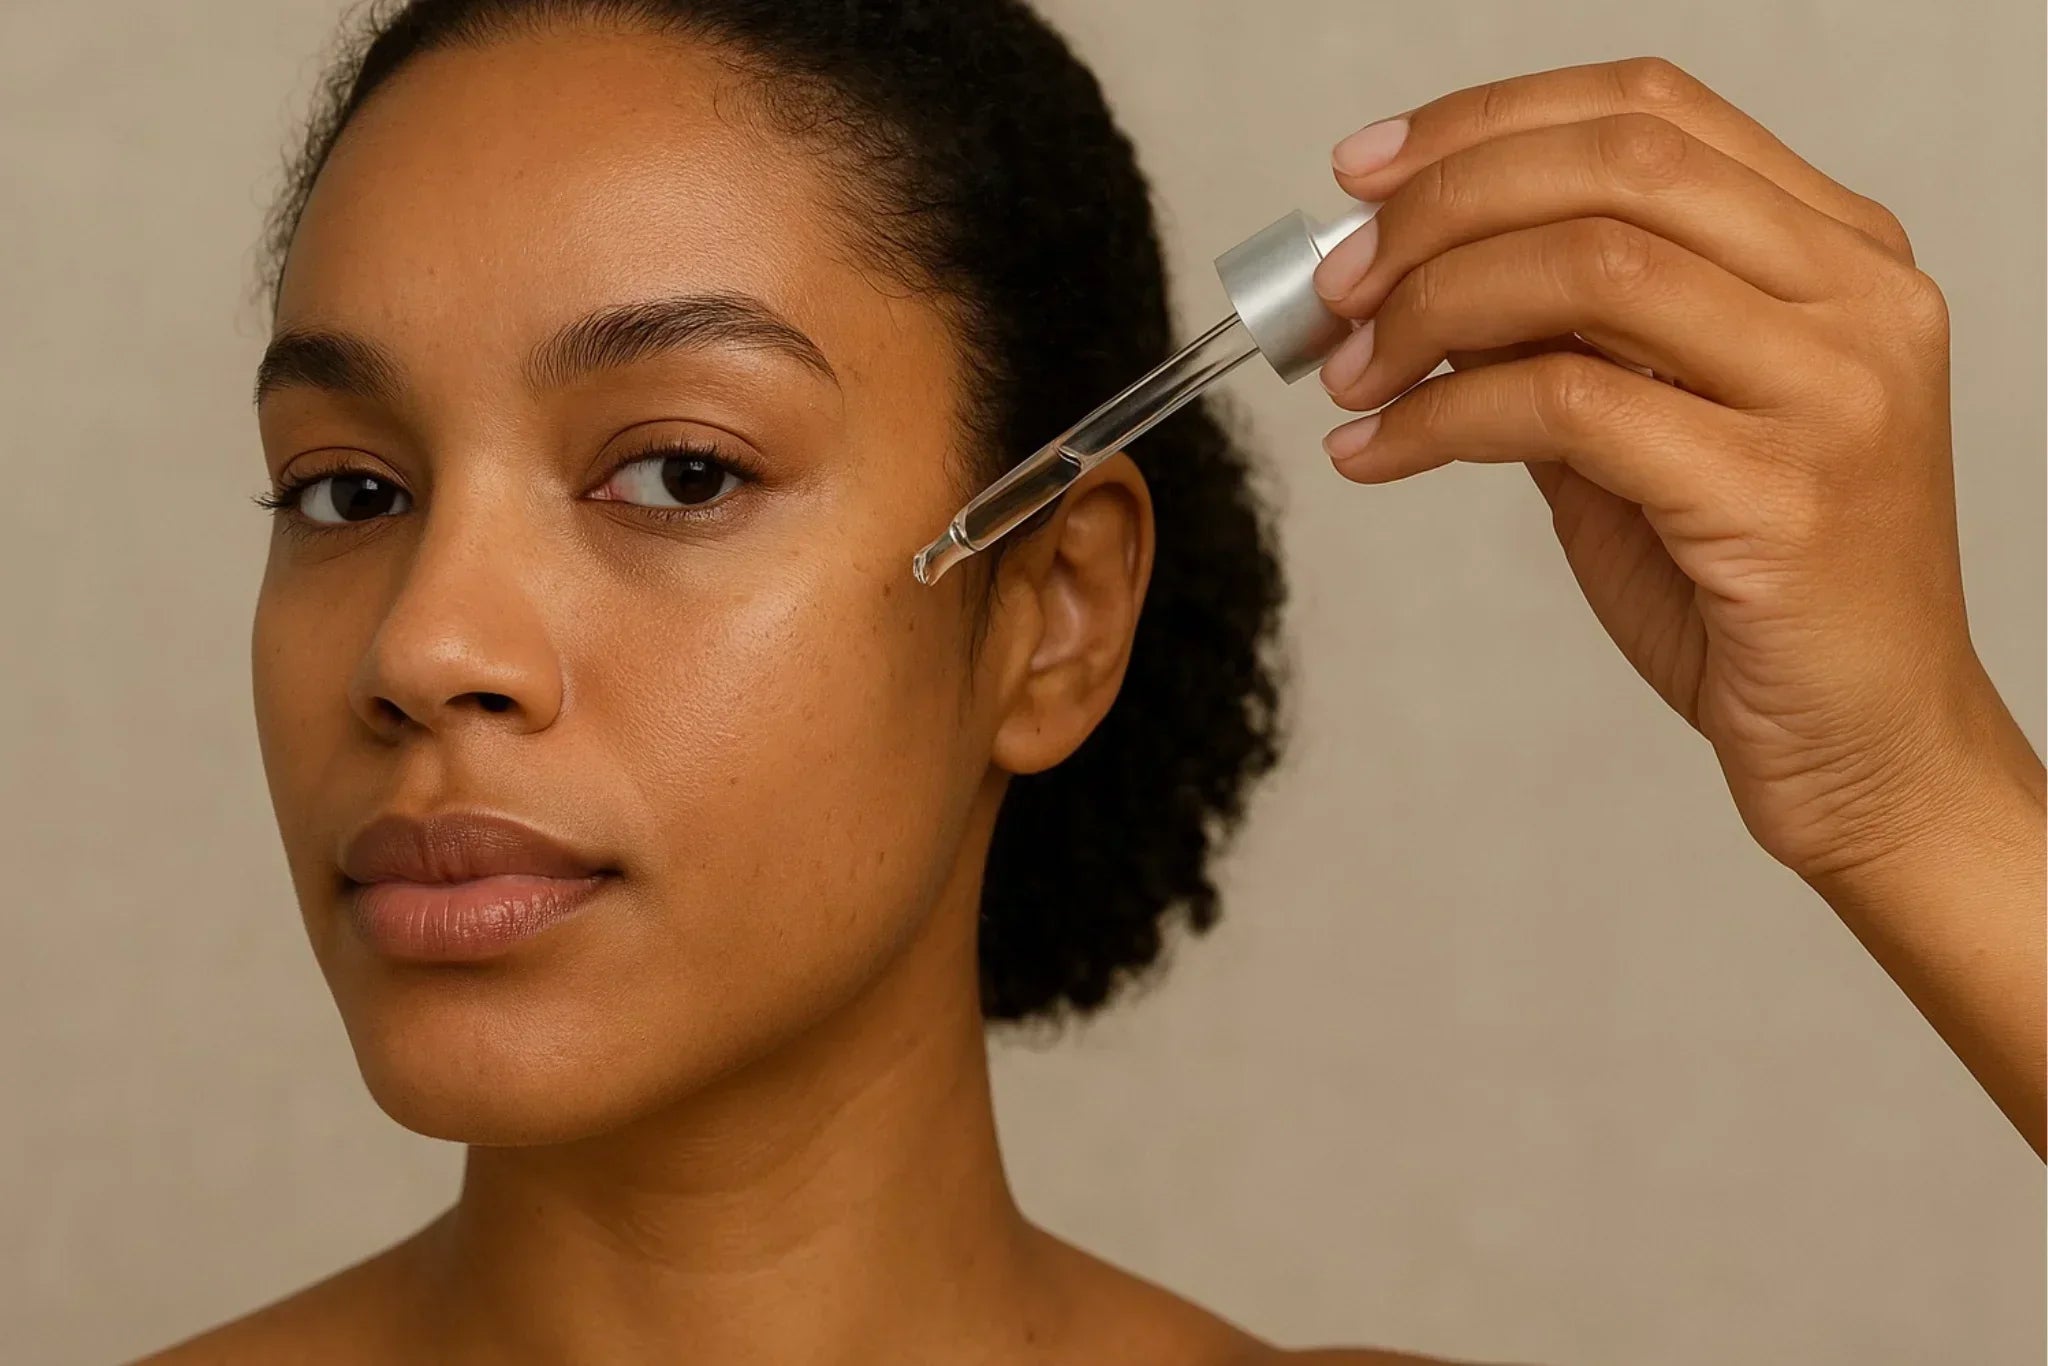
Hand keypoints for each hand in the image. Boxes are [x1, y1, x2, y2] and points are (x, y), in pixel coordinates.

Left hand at [1313, 58, 2043, 1150]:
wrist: (1866, 748)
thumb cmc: (1755, 595)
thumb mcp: (1647, 433)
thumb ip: (1562, 343)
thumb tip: (1409, 279)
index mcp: (1838, 252)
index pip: (1650, 111)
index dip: (1487, 120)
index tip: (1364, 171)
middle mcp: (1857, 295)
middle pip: (1614, 167)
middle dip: (1442, 208)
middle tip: (1340, 283)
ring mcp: (1833, 388)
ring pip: (1589, 266)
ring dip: (1430, 308)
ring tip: (1350, 375)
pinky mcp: (1781, 493)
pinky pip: (1566, 405)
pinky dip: (1438, 418)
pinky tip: (1376, 453)